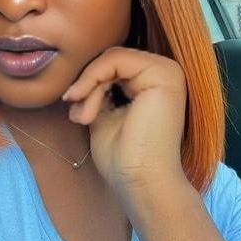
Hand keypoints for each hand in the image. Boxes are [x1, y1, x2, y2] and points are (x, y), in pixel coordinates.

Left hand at [61, 47, 187, 204]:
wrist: (140, 183)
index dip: (88, 82)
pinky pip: (115, 60)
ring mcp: (168, 71)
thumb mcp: (104, 113)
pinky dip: (93, 81)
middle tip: (76, 115)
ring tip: (84, 117)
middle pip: (111, 59)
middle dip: (86, 85)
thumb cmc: (123, 157)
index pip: (113, 65)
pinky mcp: (164, 74)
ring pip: (111, 58)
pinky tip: (89, 112)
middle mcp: (165, 73)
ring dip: (88, 87)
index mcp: (153, 83)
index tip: (73, 109)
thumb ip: (98, 89)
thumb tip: (80, 74)